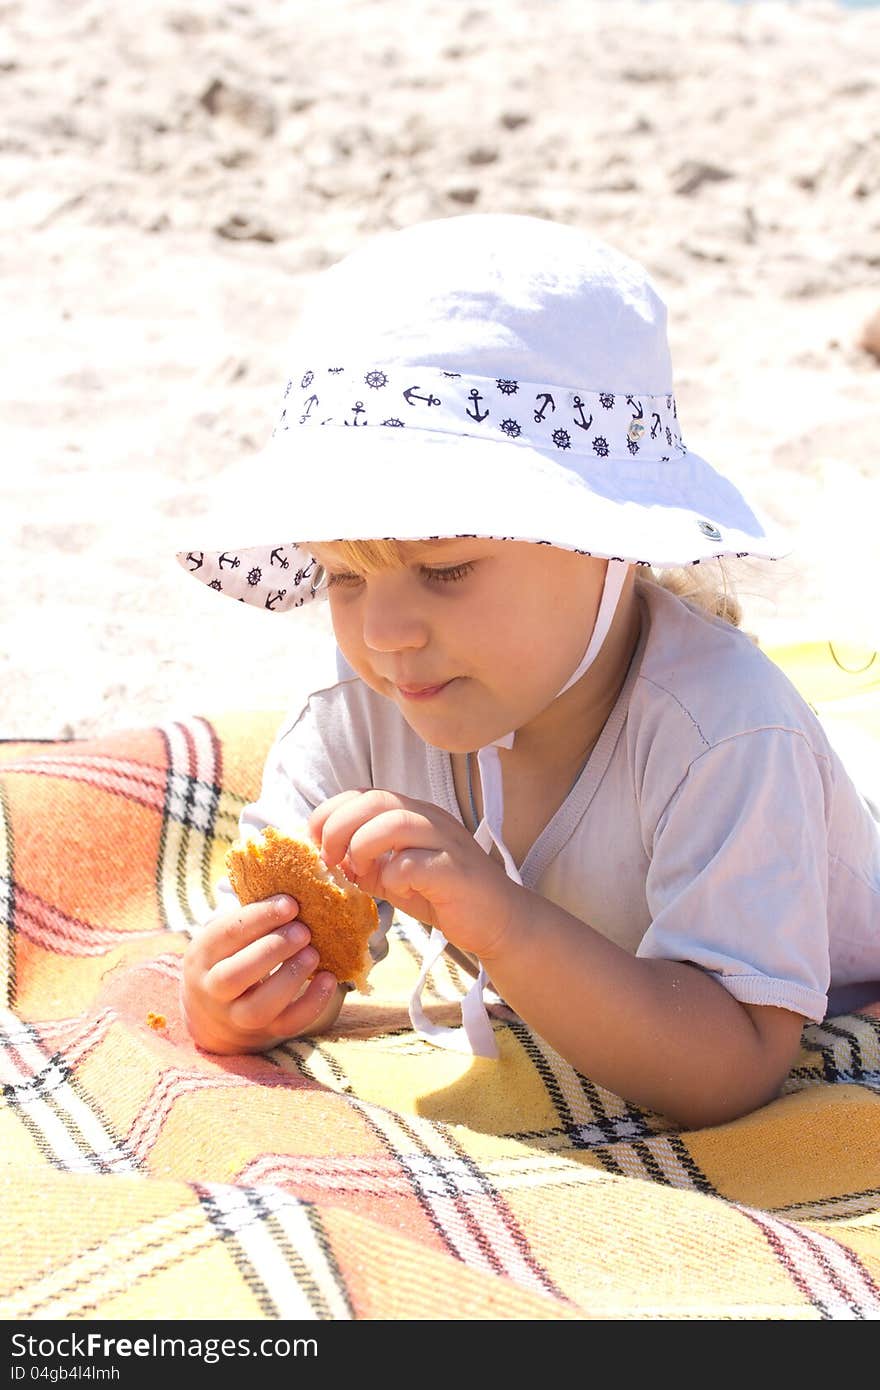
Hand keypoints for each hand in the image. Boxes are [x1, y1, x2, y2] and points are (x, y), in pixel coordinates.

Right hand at [181, 893, 344, 1053]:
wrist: (214, 1016)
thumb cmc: (228, 958)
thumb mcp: (223, 937)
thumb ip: (249, 916)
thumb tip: (293, 882)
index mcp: (201, 956)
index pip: (225, 935)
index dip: (259, 917)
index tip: (290, 904)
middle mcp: (213, 990)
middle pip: (235, 975)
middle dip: (273, 949)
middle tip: (303, 931)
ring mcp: (237, 1017)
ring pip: (260, 1006)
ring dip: (291, 977)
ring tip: (313, 953)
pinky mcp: (264, 1033)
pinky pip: (288, 1025)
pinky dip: (312, 1003)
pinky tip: (330, 978)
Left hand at [309, 789, 519, 958]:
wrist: (497, 921)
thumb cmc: (444, 896)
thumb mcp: (395, 875)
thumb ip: (366, 863)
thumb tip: (326, 861)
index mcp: (414, 814)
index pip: (365, 794)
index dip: (331, 812)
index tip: (314, 841)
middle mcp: (430, 819)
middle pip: (376, 800)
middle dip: (339, 826)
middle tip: (329, 859)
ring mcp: (445, 842)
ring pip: (394, 822)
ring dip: (363, 847)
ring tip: (359, 873)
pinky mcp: (455, 871)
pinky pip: (413, 862)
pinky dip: (392, 875)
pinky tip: (393, 891)